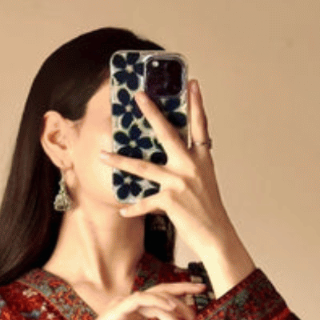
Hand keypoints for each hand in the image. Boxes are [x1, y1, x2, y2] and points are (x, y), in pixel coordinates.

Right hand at [83, 281, 204, 319]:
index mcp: (136, 311)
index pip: (162, 298)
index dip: (181, 296)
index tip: (199, 298)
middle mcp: (131, 304)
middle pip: (160, 290)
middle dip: (182, 288)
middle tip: (201, 288)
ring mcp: (123, 305)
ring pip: (154, 296)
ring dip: (173, 304)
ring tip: (187, 315)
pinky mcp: (117, 309)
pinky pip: (140, 301)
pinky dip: (157, 302)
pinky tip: (171, 309)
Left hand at [99, 81, 254, 295]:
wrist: (217, 236)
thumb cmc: (209, 211)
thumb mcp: (204, 182)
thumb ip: (190, 167)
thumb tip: (172, 158)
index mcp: (202, 159)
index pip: (200, 125)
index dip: (197, 103)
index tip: (193, 82)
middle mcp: (192, 166)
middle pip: (168, 133)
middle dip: (152, 113)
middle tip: (138, 96)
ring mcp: (180, 182)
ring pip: (143, 167)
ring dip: (120, 161)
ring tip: (103, 154)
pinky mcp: (170, 200)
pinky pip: (145, 202)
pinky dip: (133, 208)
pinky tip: (123, 210)